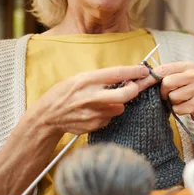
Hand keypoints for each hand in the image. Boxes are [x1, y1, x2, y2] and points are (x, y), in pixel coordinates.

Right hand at [33, 65, 153, 135]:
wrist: (48, 116)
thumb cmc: (64, 94)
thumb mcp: (79, 78)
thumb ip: (101, 79)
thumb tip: (126, 77)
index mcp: (87, 80)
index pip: (117, 74)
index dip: (134, 72)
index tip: (144, 70)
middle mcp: (91, 96)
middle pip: (125, 94)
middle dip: (135, 90)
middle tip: (135, 86)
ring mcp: (94, 112)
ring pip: (121, 107)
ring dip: (119, 103)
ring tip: (104, 101)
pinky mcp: (96, 124)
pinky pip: (111, 117)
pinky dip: (108, 113)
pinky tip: (96, 111)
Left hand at [146, 61, 193, 144]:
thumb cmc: (190, 95)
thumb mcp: (181, 81)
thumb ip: (165, 76)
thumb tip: (140, 77)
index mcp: (190, 66)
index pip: (164, 69)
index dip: (149, 78)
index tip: (138, 84)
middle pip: (167, 83)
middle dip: (164, 92)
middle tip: (169, 96)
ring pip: (172, 96)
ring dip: (174, 103)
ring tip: (183, 102)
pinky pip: (178, 108)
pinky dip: (179, 111)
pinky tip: (188, 108)